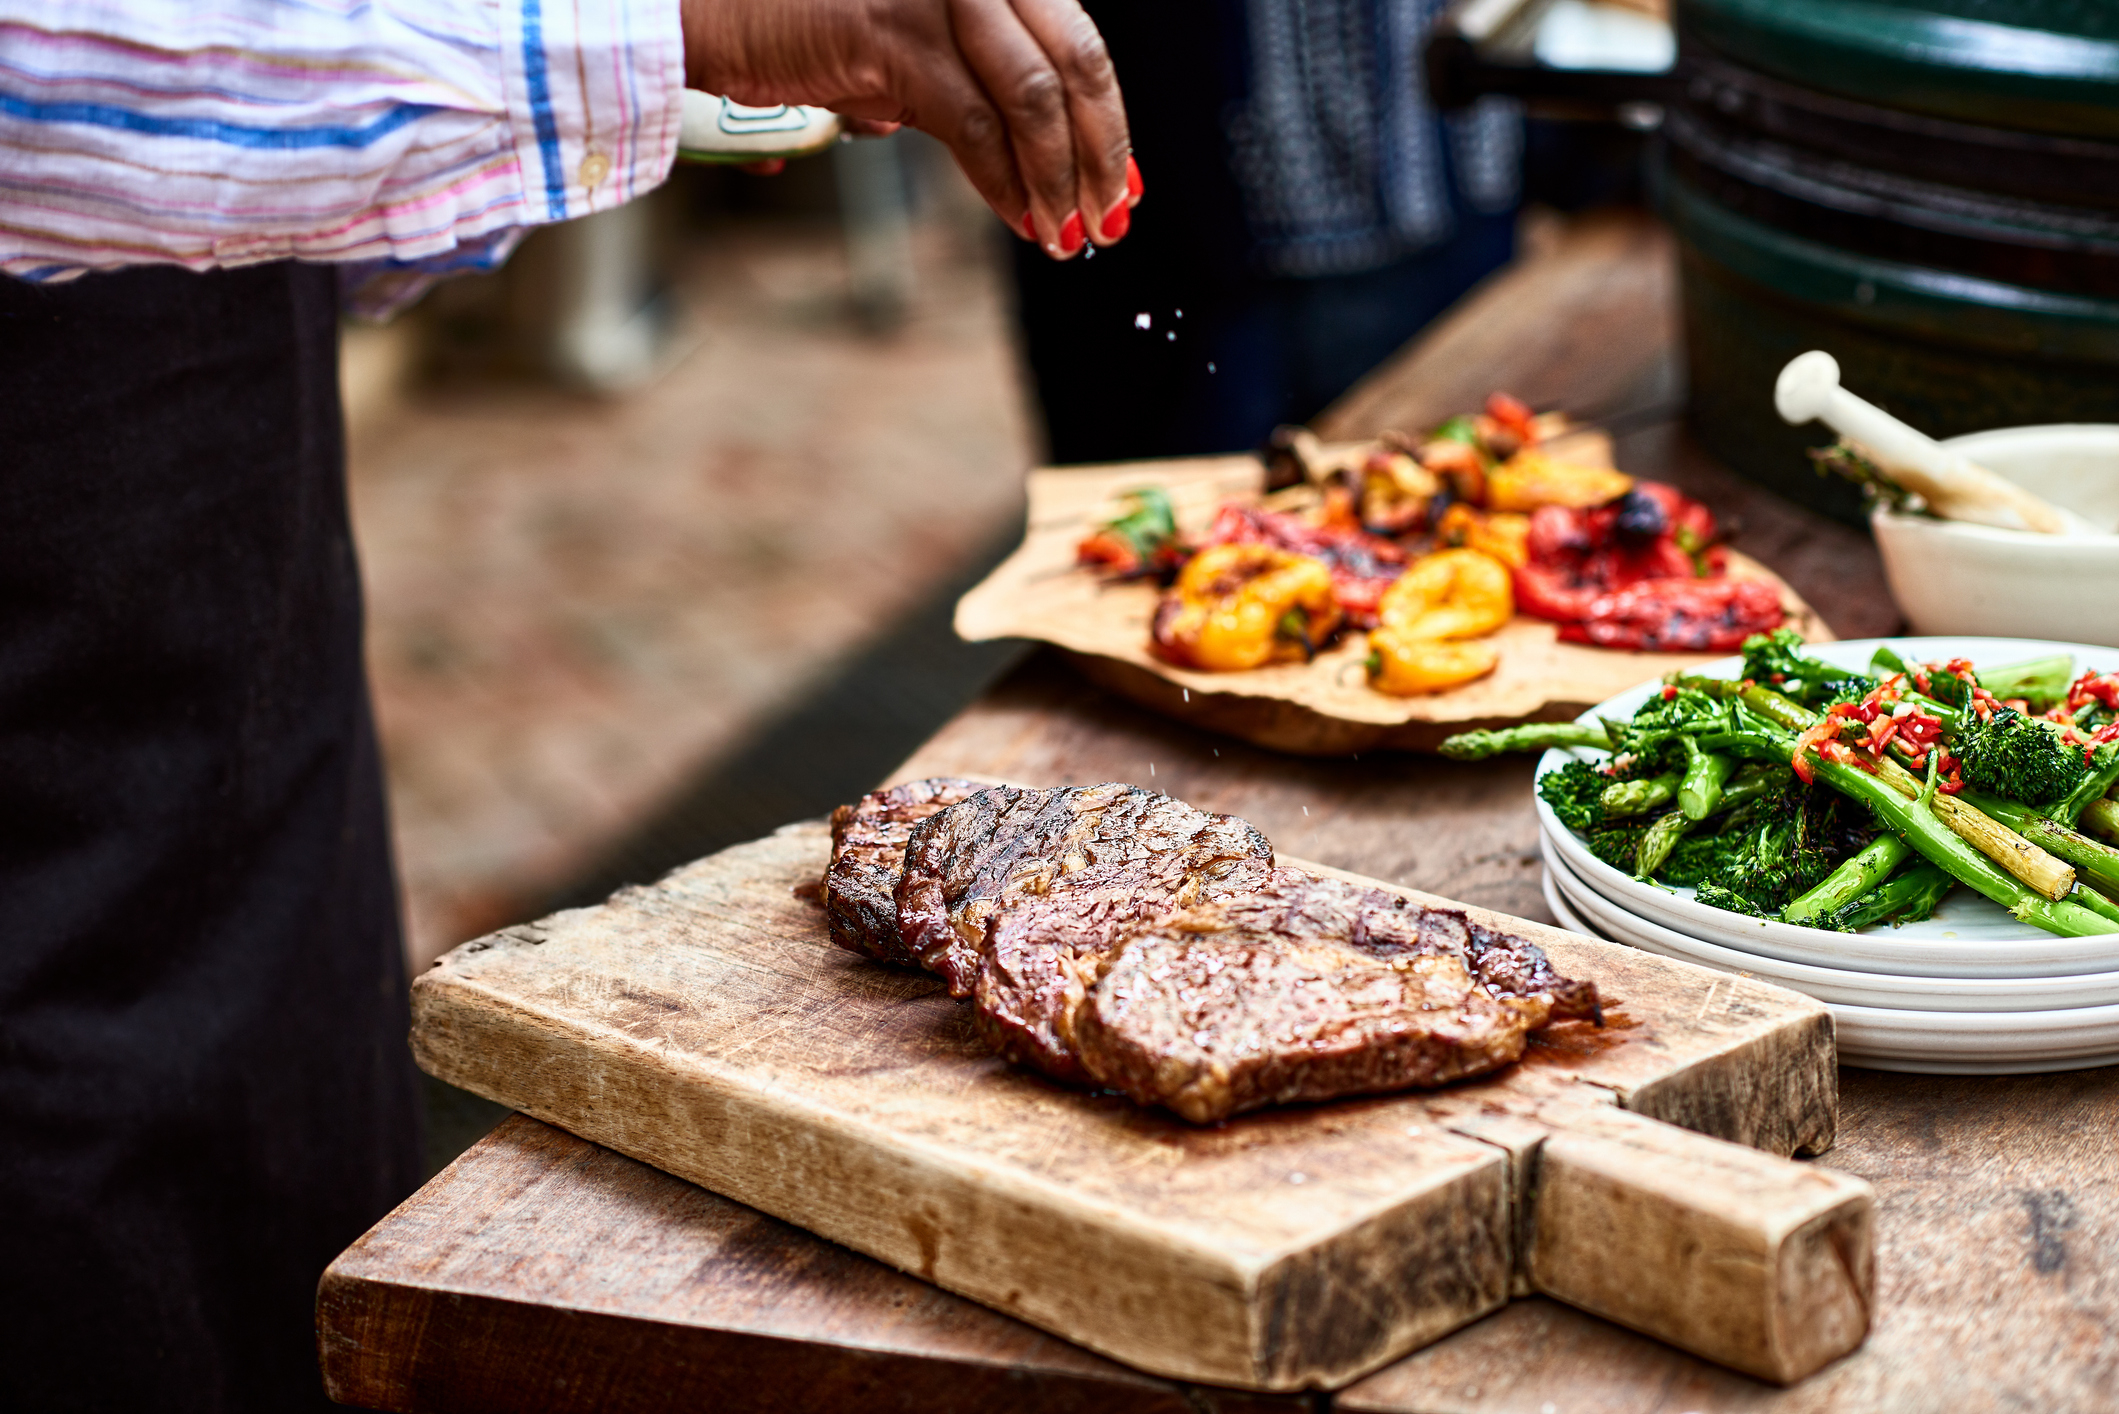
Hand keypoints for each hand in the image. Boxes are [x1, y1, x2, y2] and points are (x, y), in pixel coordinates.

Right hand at [679, 0, 1139, 256]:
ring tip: (1062, 233)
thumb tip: (1050, 159)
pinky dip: (1003, 181)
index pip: (1077, 39)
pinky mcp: (891, 34)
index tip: (1119, 183)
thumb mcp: (913, 48)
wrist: (710, 13)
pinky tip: (1018, 217)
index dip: (1108, 119)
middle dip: (1099, 152)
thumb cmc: (806, 30)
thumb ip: (980, 86)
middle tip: (1106, 218)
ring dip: (1054, 179)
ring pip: (1031, 97)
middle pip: (1075, 61)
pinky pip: (971, 123)